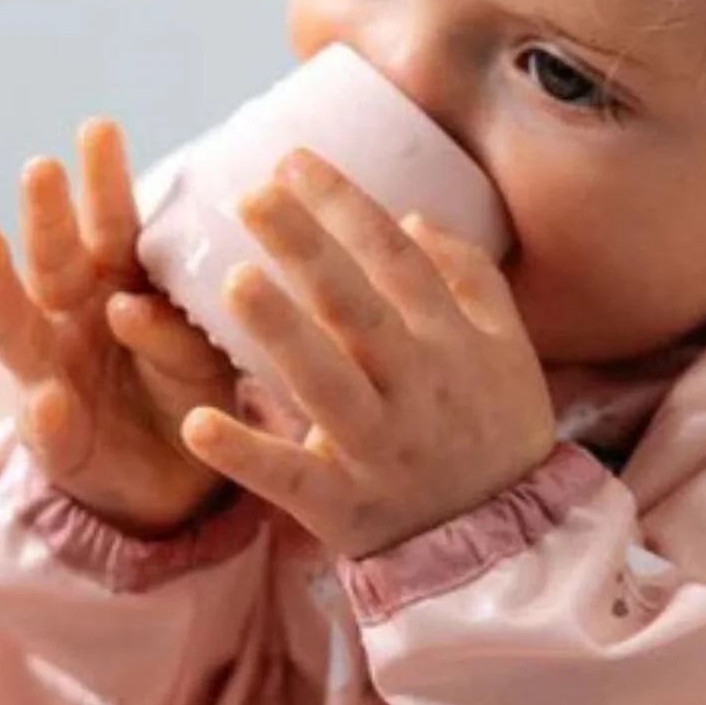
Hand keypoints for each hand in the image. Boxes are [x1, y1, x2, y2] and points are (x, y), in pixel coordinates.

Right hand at [0, 118, 241, 534]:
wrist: (176, 480)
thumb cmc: (187, 391)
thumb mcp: (207, 353)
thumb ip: (180, 327)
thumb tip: (130, 305)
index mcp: (117, 284)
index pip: (110, 225)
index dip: (104, 181)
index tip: (101, 127)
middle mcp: (71, 318)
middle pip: (53, 259)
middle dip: (45, 214)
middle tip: (41, 166)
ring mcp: (50, 374)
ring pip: (15, 326)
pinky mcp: (54, 441)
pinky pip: (48, 427)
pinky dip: (46, 415)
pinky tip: (50, 399)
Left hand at [176, 146, 555, 558]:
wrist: (505, 544)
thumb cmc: (496, 431)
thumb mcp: (507, 350)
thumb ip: (470, 280)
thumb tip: (415, 218)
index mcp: (451, 343)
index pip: (397, 260)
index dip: (346, 207)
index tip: (293, 160)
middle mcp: (417, 389)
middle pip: (358, 309)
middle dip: (307, 249)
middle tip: (253, 196)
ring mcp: (380, 449)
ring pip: (327, 385)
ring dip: (282, 335)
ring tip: (235, 282)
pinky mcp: (344, 506)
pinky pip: (292, 478)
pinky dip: (246, 454)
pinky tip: (198, 423)